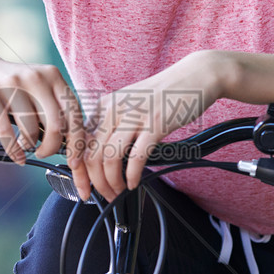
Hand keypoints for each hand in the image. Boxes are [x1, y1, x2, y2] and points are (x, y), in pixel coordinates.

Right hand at [0, 46, 90, 199]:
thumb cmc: (13, 85)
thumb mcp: (38, 87)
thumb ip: (55, 108)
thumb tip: (72, 143)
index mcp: (52, 75)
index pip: (73, 112)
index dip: (76, 140)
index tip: (74, 159)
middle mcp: (35, 77)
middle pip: (54, 124)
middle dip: (51, 147)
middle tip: (44, 153)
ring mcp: (11, 85)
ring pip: (31, 129)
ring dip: (30, 145)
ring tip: (26, 145)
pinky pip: (6, 131)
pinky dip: (13, 149)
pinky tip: (17, 154)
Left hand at [83, 51, 224, 200]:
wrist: (194, 77)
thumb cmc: (162, 95)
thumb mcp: (129, 105)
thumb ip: (112, 125)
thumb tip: (98, 157)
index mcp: (105, 106)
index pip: (80, 143)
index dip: (79, 171)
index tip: (84, 187)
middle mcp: (114, 109)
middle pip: (91, 155)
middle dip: (95, 182)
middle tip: (104, 195)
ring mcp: (134, 116)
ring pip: (110, 159)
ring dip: (112, 183)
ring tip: (119, 193)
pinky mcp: (154, 125)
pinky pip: (135, 158)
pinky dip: (131, 177)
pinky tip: (133, 184)